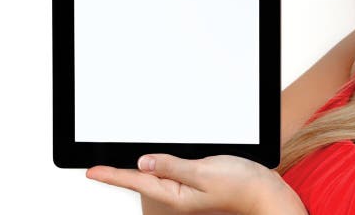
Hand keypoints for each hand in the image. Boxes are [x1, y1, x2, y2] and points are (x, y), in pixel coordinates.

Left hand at [86, 153, 284, 214]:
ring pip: (156, 175)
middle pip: (142, 180)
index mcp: (175, 194)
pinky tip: (156, 160)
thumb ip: (172, 166)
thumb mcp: (203, 171)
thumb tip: (143, 161)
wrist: (264, 192)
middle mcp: (178, 194)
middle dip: (122, 172)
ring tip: (120, 164)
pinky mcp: (197, 182)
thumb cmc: (240, 185)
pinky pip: (171, 172)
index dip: (112, 175)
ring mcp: (188, 189)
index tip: (90, 171)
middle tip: (98, 167)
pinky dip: (159, 164)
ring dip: (140, 167)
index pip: (136, 181)